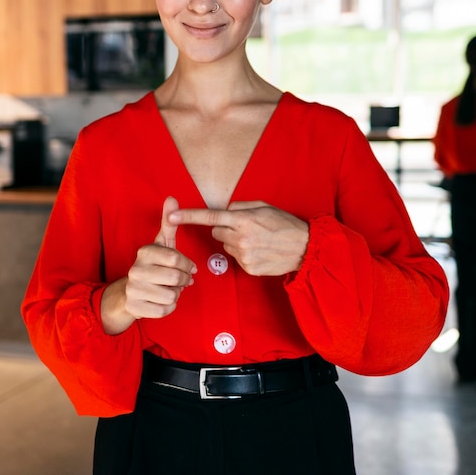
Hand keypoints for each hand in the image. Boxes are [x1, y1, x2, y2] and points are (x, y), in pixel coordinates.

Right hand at [101, 196, 196, 334]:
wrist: (130, 291)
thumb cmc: (154, 264)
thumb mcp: (162, 243)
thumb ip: (168, 222)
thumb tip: (172, 197)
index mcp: (145, 252)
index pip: (176, 259)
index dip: (187, 265)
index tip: (189, 267)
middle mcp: (136, 269)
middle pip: (175, 279)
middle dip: (184, 281)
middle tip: (182, 280)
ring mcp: (133, 289)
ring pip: (171, 296)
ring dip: (176, 294)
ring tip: (169, 289)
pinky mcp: (135, 307)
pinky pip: (164, 310)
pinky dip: (169, 307)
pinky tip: (161, 300)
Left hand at [169, 201, 308, 276]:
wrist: (304, 248)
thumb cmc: (284, 224)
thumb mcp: (263, 207)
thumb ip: (240, 207)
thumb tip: (225, 211)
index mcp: (243, 219)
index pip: (210, 217)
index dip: (188, 217)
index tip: (171, 217)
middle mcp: (240, 238)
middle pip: (217, 232)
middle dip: (225, 229)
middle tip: (245, 228)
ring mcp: (244, 255)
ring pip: (226, 246)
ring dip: (235, 242)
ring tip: (256, 241)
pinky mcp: (248, 268)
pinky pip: (236, 258)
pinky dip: (244, 255)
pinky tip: (259, 251)